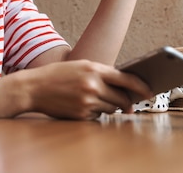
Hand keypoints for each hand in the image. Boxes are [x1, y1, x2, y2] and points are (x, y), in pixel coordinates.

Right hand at [25, 60, 152, 119]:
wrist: (33, 88)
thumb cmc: (56, 75)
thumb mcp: (79, 66)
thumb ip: (100, 74)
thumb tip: (122, 88)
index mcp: (94, 68)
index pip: (126, 79)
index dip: (141, 87)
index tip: (150, 92)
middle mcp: (93, 85)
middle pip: (121, 98)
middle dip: (125, 102)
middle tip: (127, 104)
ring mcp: (87, 101)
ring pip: (110, 109)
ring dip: (109, 107)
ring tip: (95, 100)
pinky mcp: (81, 114)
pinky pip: (97, 116)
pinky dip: (95, 113)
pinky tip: (83, 105)